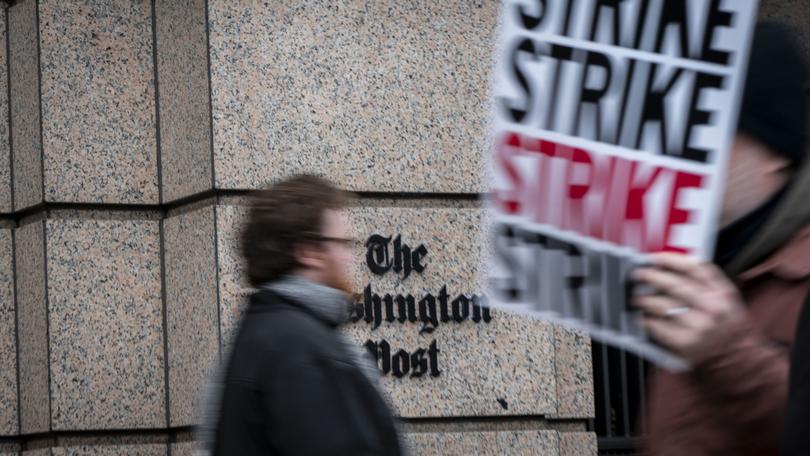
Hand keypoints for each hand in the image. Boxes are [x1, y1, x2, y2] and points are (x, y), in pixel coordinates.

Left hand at [632, 253, 746, 364]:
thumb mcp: (728, 301)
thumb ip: (708, 283)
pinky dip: (647, 320)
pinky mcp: (685, 343)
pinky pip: (658, 326)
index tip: (655, 258)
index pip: (695, 268)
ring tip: (638, 298)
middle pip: (676, 284)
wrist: (739, 362)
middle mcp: (713, 308)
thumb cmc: (729, 329)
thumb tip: (674, 266)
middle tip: (639, 274)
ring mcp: (699, 326)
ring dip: (645, 299)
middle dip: (652, 277)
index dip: (672, 260)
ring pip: (663, 305)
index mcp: (723, 294)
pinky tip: (643, 317)